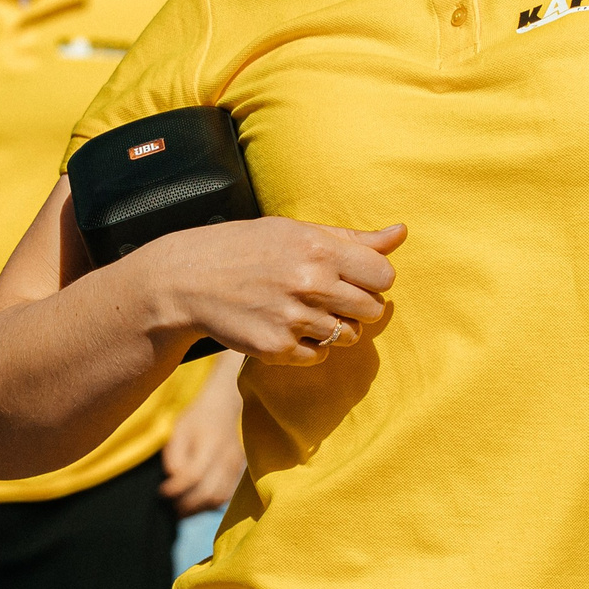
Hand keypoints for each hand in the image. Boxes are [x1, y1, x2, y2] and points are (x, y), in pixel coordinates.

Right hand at [145, 218, 405, 364]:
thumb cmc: (246, 248)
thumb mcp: (295, 231)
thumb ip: (351, 238)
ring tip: (303, 311)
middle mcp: (309, 283)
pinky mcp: (277, 348)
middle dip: (357, 305)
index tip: (351, 277)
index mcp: (318, 249)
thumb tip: (402, 232)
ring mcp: (293, 319)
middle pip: (372, 309)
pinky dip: (308, 348)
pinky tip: (285, 328)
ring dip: (334, 328)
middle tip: (327, 296)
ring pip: (348, 336)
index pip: (383, 275)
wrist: (187, 280)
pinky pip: (319, 357)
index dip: (371, 279)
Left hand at [158, 359, 244, 518]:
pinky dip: (209, 505)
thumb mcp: (178, 429)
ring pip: (218, 498)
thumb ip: (174, 454)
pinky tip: (196, 504)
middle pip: (208, 491)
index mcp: (211, 443)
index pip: (193, 475)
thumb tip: (172, 477)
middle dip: (186, 504)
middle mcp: (227, 457)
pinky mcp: (238, 472)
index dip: (175, 488)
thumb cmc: (196, 418)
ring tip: (181, 509)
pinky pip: (226, 496)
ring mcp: (235, 467)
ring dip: (198, 509)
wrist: (222, 408)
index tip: (161, 492)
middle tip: (170, 507)